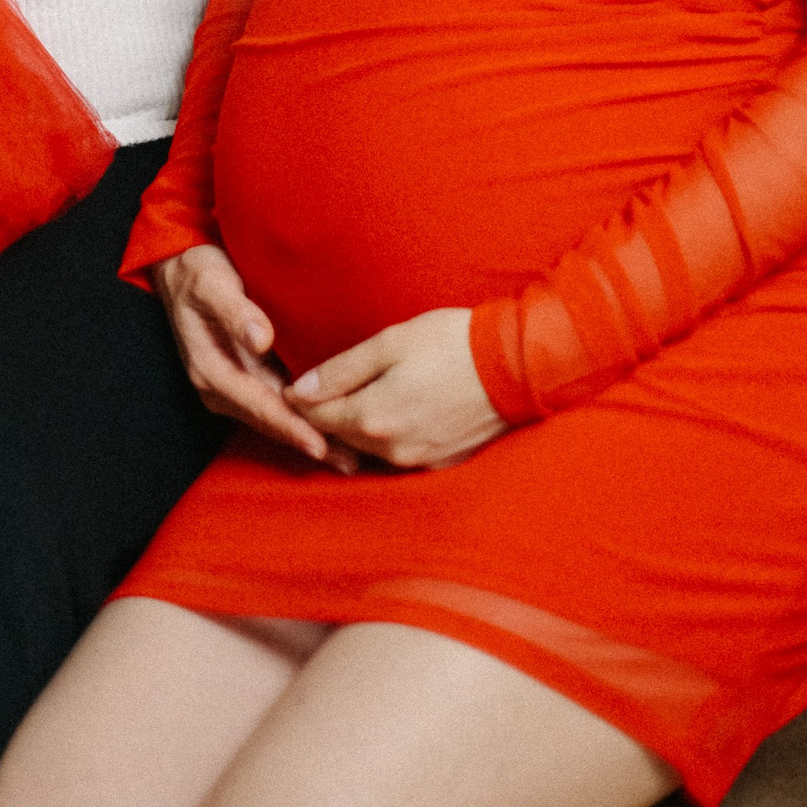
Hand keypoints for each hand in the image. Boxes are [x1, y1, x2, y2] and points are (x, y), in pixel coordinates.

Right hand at [153, 246, 358, 470]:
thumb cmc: (198, 274)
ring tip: (348, 456)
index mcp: (210, 369)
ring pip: (273, 420)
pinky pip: (273, 406)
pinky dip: (301, 420)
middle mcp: (219, 386)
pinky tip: (328, 428)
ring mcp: (230, 386)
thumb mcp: (212, 285)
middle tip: (351, 462)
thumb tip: (262, 339)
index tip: (321, 444)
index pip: (259, 404)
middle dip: (309, 443)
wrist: (180, 271)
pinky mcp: (242, 380)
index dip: (291, 426)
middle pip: (270, 422)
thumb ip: (236, 312)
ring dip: (309, 437)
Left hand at [291, 309, 505, 469]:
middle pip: (339, 437)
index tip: (289, 386)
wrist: (517, 365)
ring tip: (345, 400)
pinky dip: (383, 438)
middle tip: (309, 393)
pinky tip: (385, 414)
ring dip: (352, 429)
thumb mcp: (390, 343)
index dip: (299, 401)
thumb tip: (300, 390)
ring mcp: (418, 460)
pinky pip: (397, 454)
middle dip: (322, 417)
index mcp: (373, 418)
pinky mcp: (441, 462)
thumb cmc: (451, 343)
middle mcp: (392, 449)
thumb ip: (341, 370)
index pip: (317, 418)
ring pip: (367, 449)